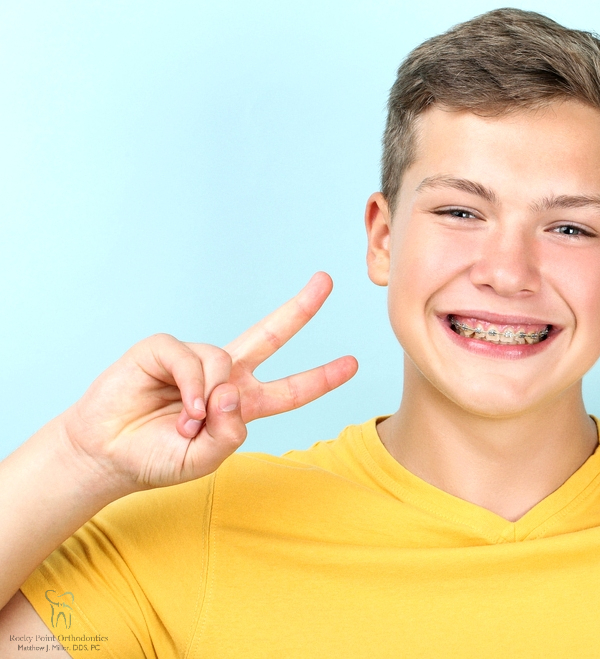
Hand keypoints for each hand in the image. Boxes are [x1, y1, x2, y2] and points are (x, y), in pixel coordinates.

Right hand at [58, 272, 357, 493]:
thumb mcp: (205, 460)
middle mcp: (224, 375)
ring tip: (188, 423)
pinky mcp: (162, 350)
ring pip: (223, 359)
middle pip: (271, 335)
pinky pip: (189, 357)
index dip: (321, 378)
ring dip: (208, 396)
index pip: (291, 390)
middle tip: (326, 280)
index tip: (352, 364)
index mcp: (243, 403)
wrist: (106, 455)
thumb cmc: (156, 459)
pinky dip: (190, 384)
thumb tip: (232, 390)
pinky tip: (181, 407)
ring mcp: (195, 360)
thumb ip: (229, 434)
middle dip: (300, 308)